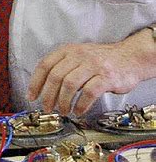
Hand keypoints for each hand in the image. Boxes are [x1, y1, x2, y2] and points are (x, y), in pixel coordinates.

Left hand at [27, 31, 152, 115]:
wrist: (130, 57)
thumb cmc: (101, 61)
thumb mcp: (79, 57)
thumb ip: (63, 67)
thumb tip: (44, 88)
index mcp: (69, 50)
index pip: (45, 64)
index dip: (36, 82)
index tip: (31, 96)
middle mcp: (79, 55)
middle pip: (55, 76)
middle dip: (48, 95)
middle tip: (47, 108)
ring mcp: (93, 65)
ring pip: (70, 84)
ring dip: (63, 101)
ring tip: (63, 111)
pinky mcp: (107, 77)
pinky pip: (89, 92)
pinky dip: (81, 104)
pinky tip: (79, 111)